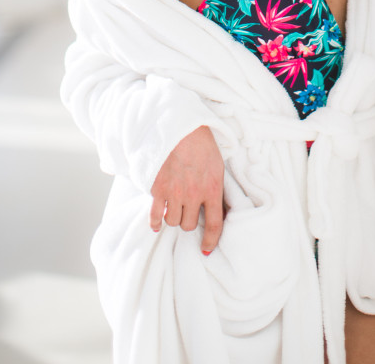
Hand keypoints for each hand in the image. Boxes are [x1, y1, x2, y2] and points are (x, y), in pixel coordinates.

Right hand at [149, 125, 225, 254]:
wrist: (180, 125)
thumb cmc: (201, 142)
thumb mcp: (217, 164)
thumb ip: (217, 186)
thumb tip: (219, 207)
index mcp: (213, 188)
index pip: (214, 224)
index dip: (210, 240)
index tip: (206, 249)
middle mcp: (194, 194)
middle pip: (189, 225)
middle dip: (188, 220)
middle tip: (187, 210)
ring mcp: (175, 192)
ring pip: (173, 222)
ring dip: (173, 218)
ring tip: (174, 208)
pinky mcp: (158, 188)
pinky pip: (155, 215)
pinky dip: (155, 222)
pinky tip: (156, 223)